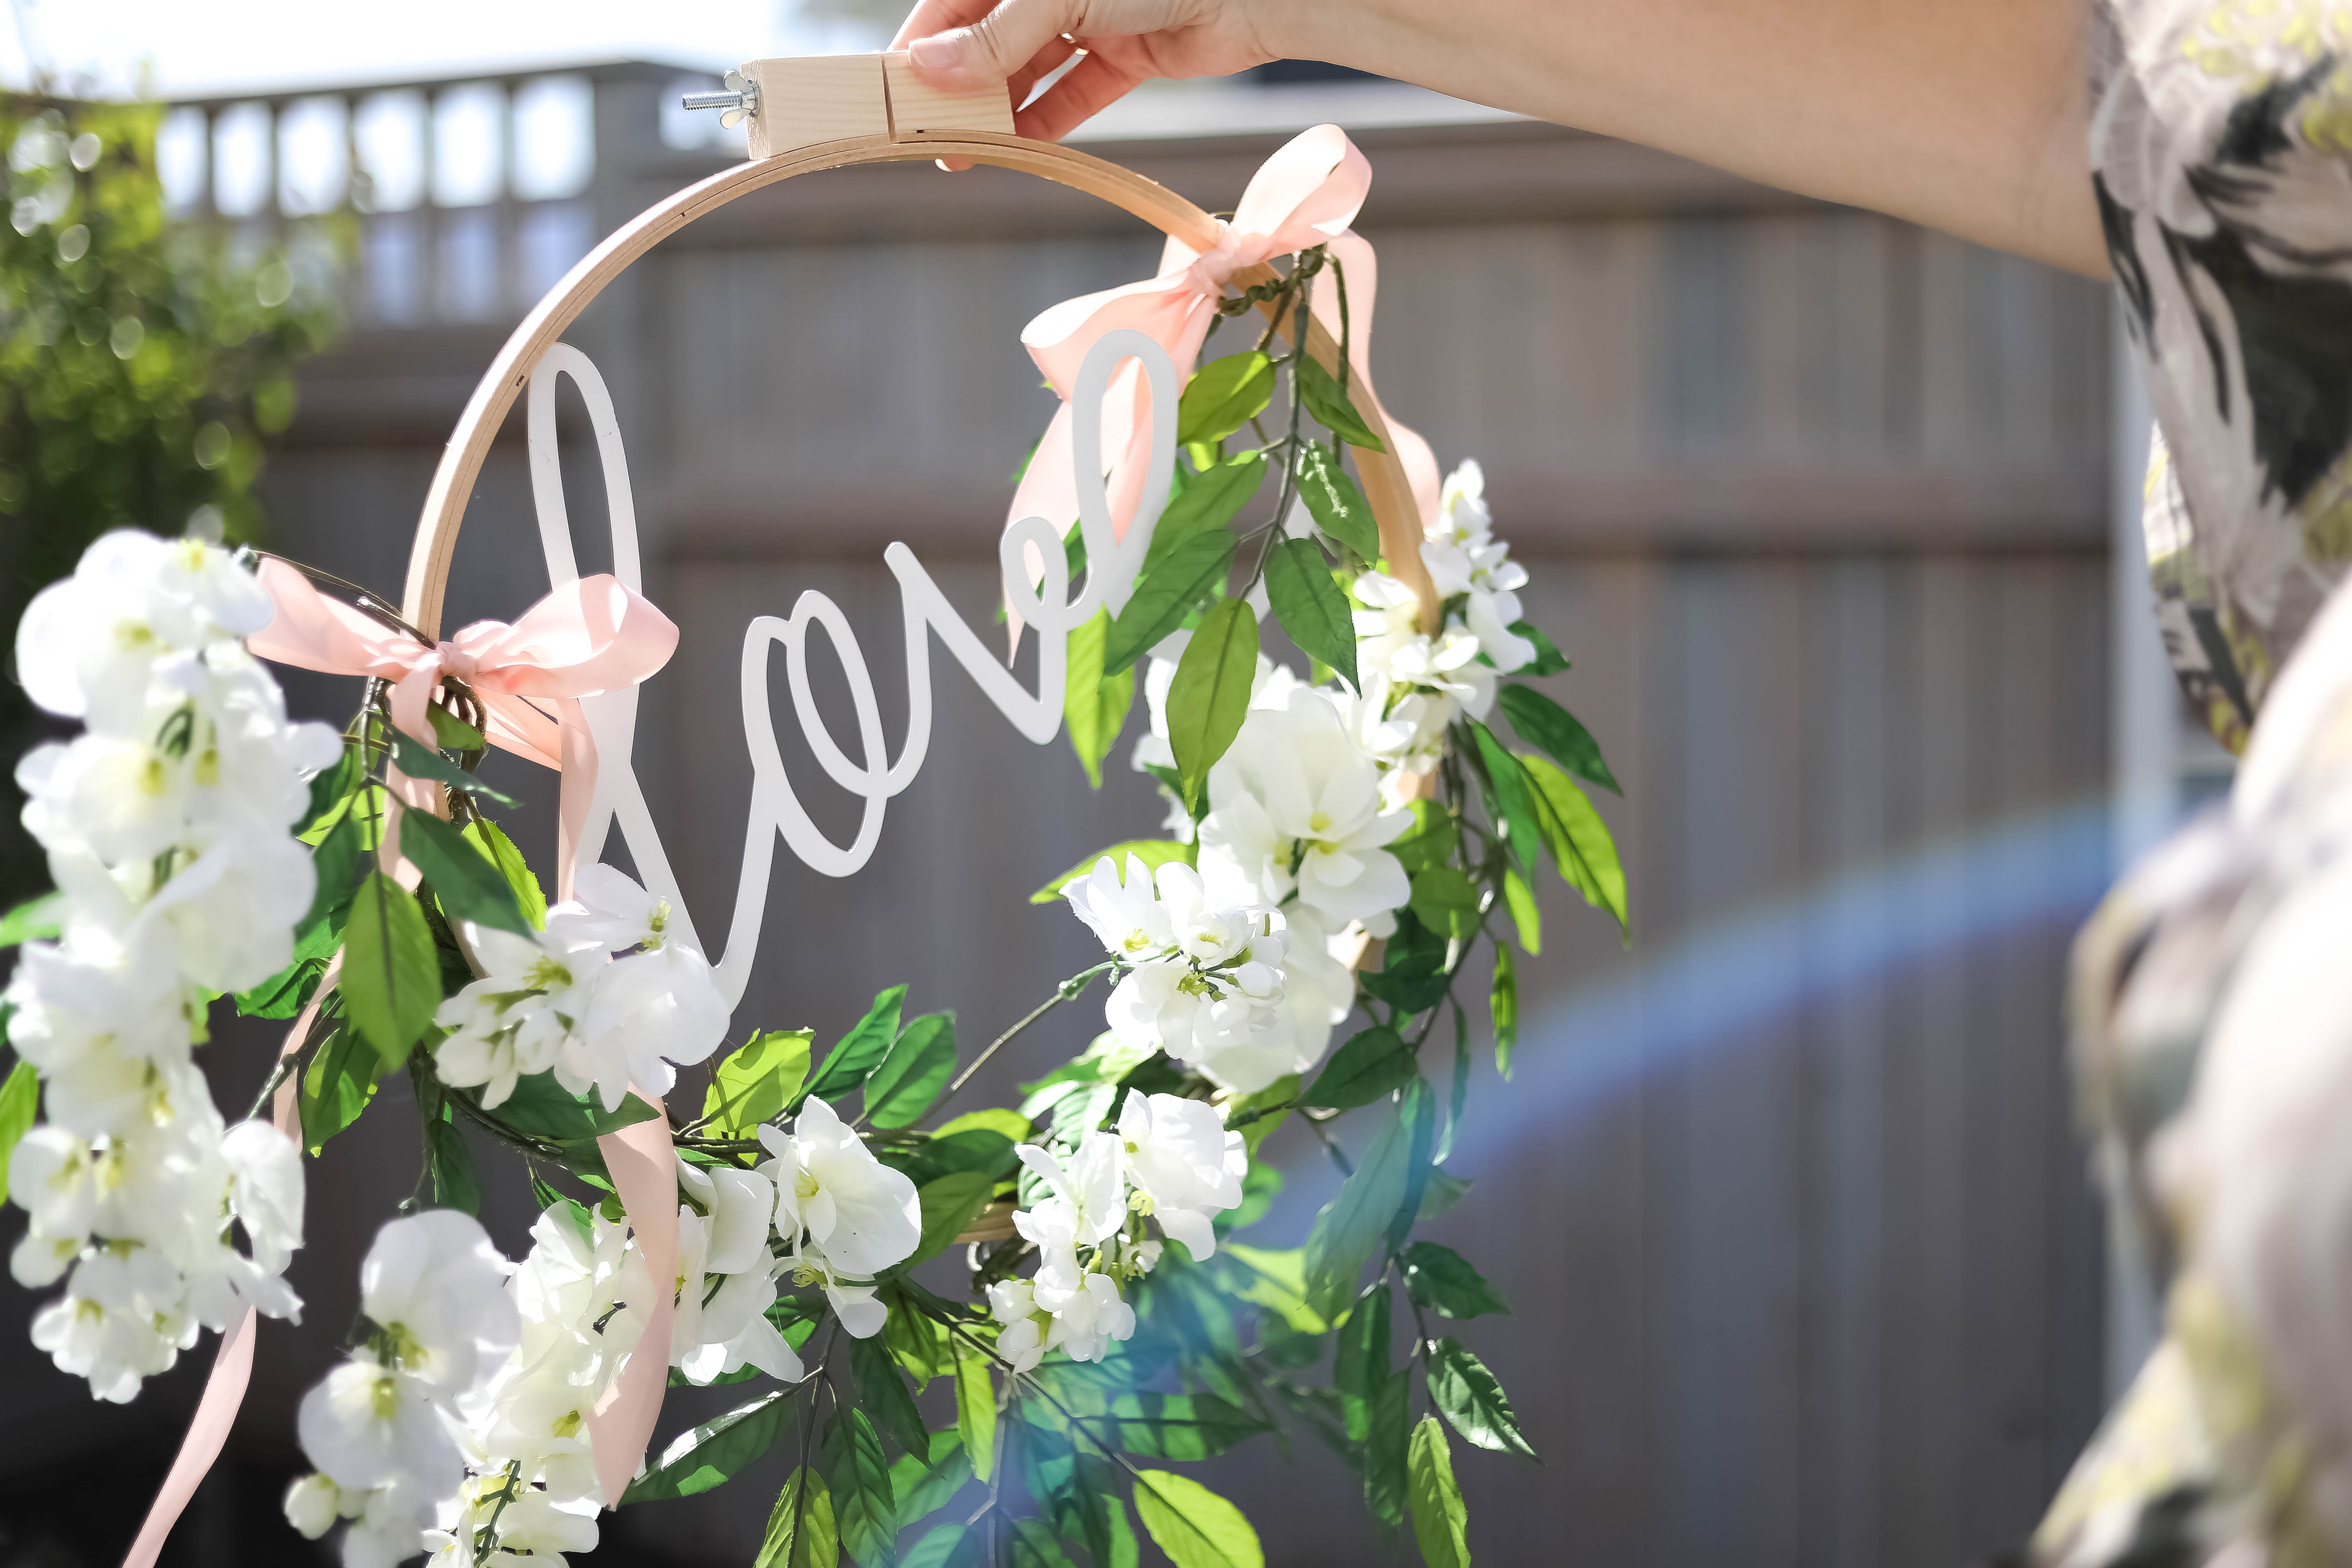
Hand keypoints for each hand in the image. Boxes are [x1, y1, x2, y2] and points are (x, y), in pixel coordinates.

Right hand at [892, 0, 1289, 144]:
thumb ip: (998, 36)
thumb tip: (930, 69)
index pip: (951, 3)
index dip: (922, 47)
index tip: (894, 94)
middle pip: (987, 41)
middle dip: (957, 90)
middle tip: (927, 138)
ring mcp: (1089, 19)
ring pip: (1027, 72)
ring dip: (997, 114)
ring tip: (965, 156)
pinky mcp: (1124, 55)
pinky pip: (1072, 94)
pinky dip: (1046, 123)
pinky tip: (1018, 151)